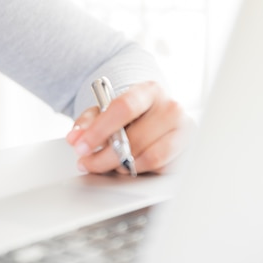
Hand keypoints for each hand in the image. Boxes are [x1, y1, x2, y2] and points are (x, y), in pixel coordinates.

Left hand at [66, 81, 193, 174]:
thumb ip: (87, 121)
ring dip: (123, 167)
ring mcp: (183, 130)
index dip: (99, 130)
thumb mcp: (105, 110)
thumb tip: (75, 138)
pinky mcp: (187, 151)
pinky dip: (140, 171)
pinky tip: (128, 166)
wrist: (155, 115)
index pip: (123, 108)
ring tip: (107, 165)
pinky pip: (161, 168)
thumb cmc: (130, 113)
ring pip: (150, 157)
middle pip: (136, 138)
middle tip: (87, 163)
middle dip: (105, 156)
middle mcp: (170, 108)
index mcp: (149, 91)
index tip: (81, 146)